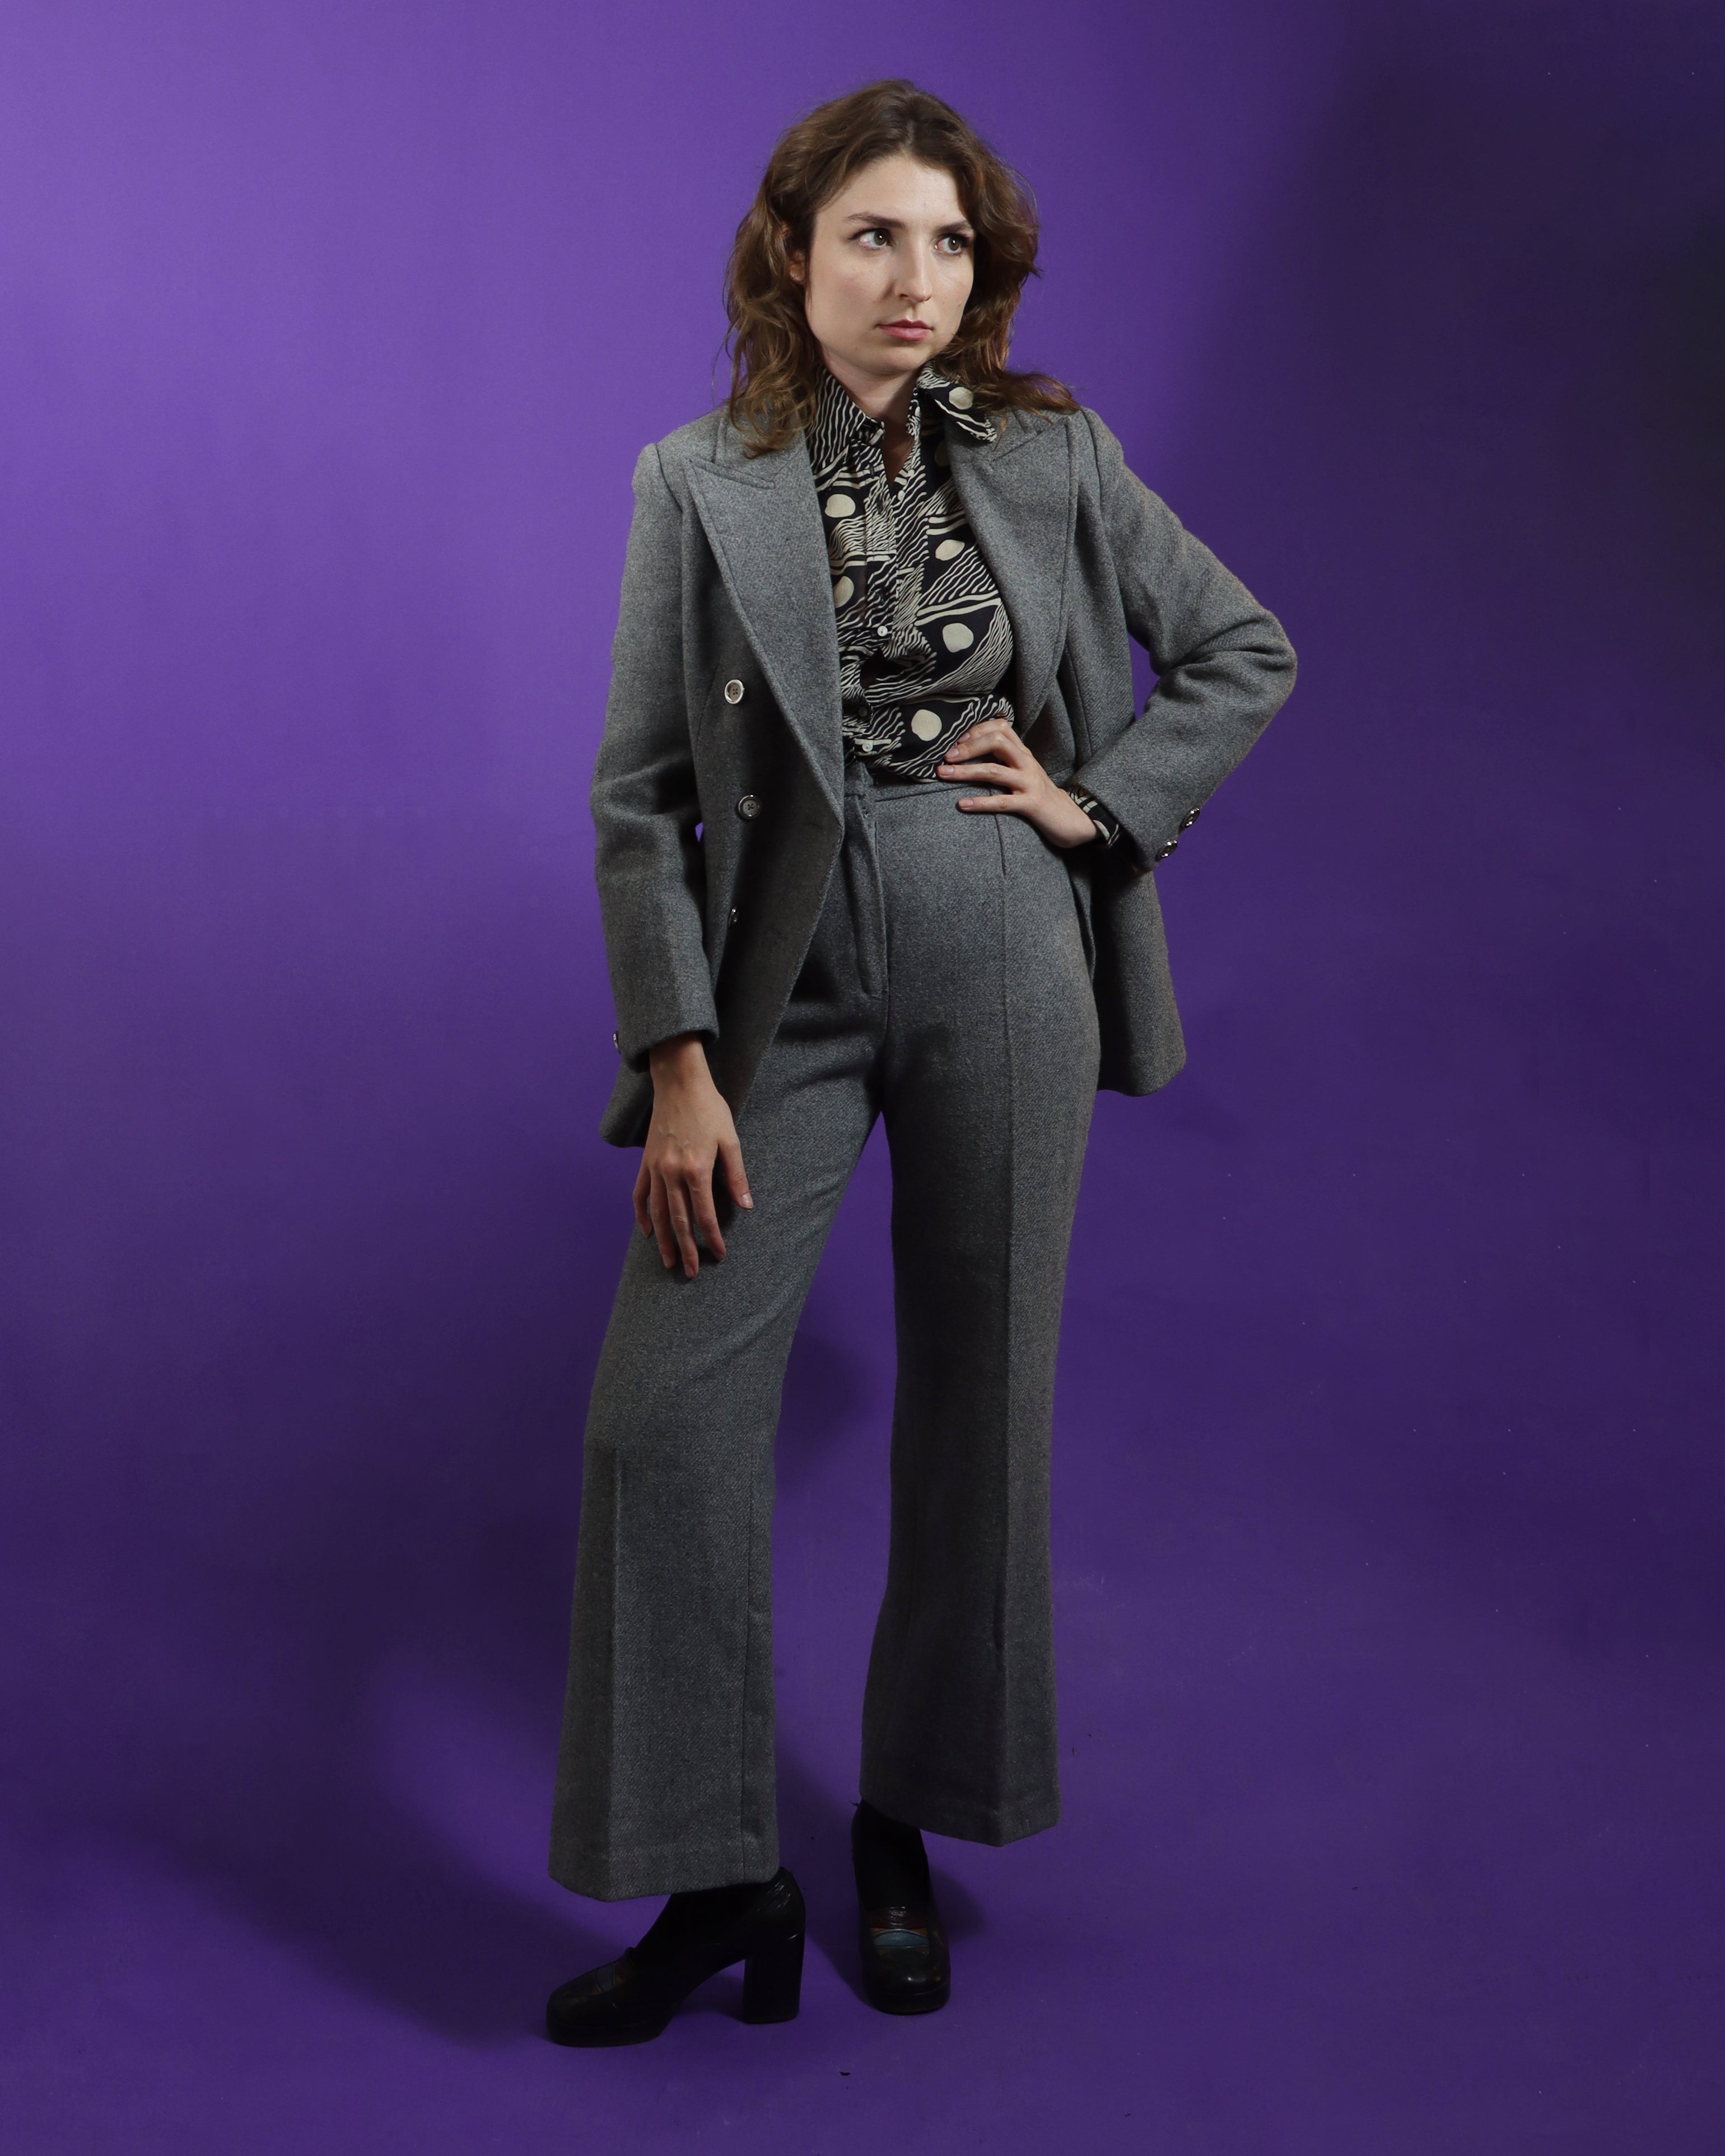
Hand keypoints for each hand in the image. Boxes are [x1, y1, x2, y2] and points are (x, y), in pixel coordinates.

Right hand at [634, 1035, 751, 1277]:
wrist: (679, 1082)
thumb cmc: (709, 1109)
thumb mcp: (731, 1140)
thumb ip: (737, 1176)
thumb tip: (746, 1206)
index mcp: (697, 1170)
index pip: (704, 1215)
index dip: (713, 1238)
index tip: (720, 1254)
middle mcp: (672, 1173)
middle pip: (679, 1221)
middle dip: (686, 1249)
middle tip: (690, 1272)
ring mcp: (656, 1169)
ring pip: (658, 1213)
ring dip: (663, 1240)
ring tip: (668, 1260)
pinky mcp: (646, 1162)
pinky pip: (640, 1194)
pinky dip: (642, 1215)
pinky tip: (647, 1231)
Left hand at [937, 719, 1100, 848]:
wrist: (1070, 818)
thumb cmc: (1039, 794)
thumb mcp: (1024, 771)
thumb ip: (1005, 759)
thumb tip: (972, 750)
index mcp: (1023, 753)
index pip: (1001, 727)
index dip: (977, 729)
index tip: (957, 739)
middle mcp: (1026, 763)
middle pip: (997, 742)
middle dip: (968, 747)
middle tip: (946, 756)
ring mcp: (1029, 782)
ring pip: (994, 771)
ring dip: (966, 772)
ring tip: (944, 774)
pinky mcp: (1030, 804)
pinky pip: (1002, 802)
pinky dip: (980, 803)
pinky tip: (962, 805)